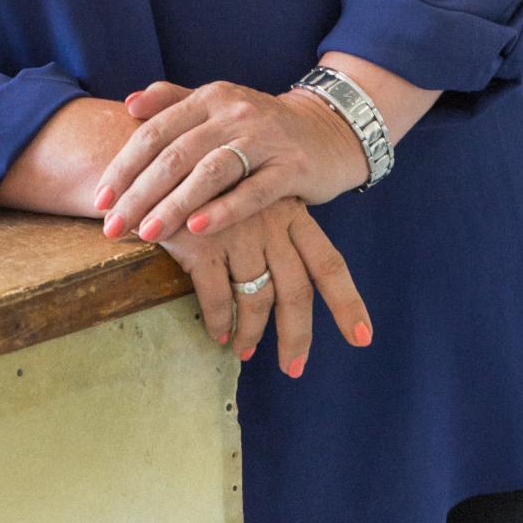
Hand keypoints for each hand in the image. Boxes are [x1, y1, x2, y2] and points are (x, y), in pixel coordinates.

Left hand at [95, 78, 371, 245]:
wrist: (328, 131)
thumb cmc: (260, 127)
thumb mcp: (218, 106)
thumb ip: (173, 101)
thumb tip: (129, 104)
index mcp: (210, 98)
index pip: (156, 131)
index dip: (123, 166)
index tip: (99, 199)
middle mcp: (235, 113)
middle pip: (176, 154)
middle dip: (139, 193)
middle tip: (112, 227)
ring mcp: (265, 138)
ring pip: (211, 171)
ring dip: (175, 204)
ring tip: (147, 233)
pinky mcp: (293, 167)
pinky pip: (254, 191)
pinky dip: (224, 209)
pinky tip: (198, 228)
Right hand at [157, 195, 373, 374]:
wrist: (159, 155)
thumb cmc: (208, 180)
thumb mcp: (250, 195)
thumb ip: (271, 230)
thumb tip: (282, 280)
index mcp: (292, 211)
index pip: (328, 263)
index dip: (347, 302)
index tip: (363, 339)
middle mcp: (272, 223)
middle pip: (296, 291)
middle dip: (297, 335)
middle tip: (293, 368)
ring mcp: (238, 232)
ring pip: (256, 299)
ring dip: (250, 332)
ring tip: (243, 349)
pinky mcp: (202, 243)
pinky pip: (218, 297)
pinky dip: (219, 321)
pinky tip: (217, 331)